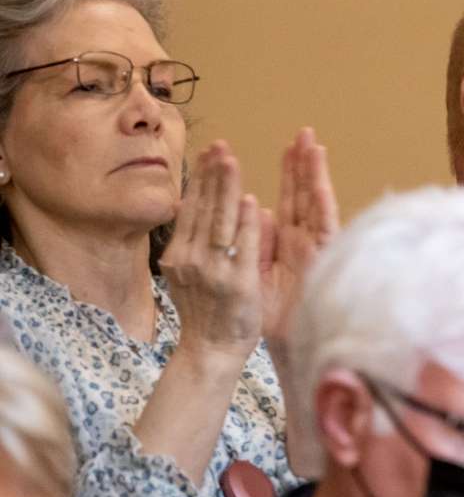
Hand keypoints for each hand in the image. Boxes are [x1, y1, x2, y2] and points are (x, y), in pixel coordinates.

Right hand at [160, 142, 261, 362]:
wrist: (210, 352)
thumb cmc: (204, 312)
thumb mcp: (187, 274)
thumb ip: (191, 244)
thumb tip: (193, 210)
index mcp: (179, 255)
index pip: (191, 208)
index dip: (199, 179)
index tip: (207, 152)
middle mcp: (191, 260)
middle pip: (203, 209)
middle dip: (212, 175)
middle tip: (220, 145)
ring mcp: (213, 272)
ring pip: (220, 222)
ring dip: (225, 189)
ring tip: (231, 161)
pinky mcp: (236, 284)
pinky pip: (242, 248)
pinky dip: (246, 224)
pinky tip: (251, 201)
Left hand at [260, 128, 339, 350]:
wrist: (268, 347)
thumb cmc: (261, 315)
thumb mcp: (254, 272)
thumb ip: (258, 242)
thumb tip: (258, 210)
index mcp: (289, 242)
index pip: (292, 199)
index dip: (292, 173)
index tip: (292, 145)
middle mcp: (303, 244)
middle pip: (305, 197)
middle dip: (305, 165)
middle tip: (305, 133)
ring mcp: (312, 253)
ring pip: (314, 209)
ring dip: (313, 179)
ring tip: (313, 147)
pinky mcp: (319, 265)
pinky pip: (318, 234)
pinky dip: (319, 211)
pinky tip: (318, 188)